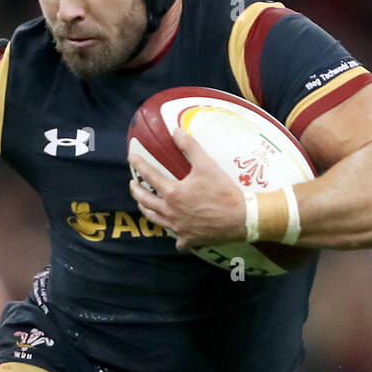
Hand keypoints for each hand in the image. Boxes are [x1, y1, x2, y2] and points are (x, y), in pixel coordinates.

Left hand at [129, 127, 246, 250]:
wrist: (239, 217)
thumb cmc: (222, 190)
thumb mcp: (206, 164)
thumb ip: (189, 146)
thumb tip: (176, 131)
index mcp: (172, 193)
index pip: (149, 176)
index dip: (139, 164)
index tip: (131, 157)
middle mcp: (170, 211)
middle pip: (145, 201)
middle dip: (136, 191)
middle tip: (133, 184)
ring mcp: (178, 227)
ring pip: (155, 220)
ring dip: (147, 210)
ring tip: (143, 205)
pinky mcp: (188, 239)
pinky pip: (178, 241)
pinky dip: (176, 237)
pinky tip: (177, 234)